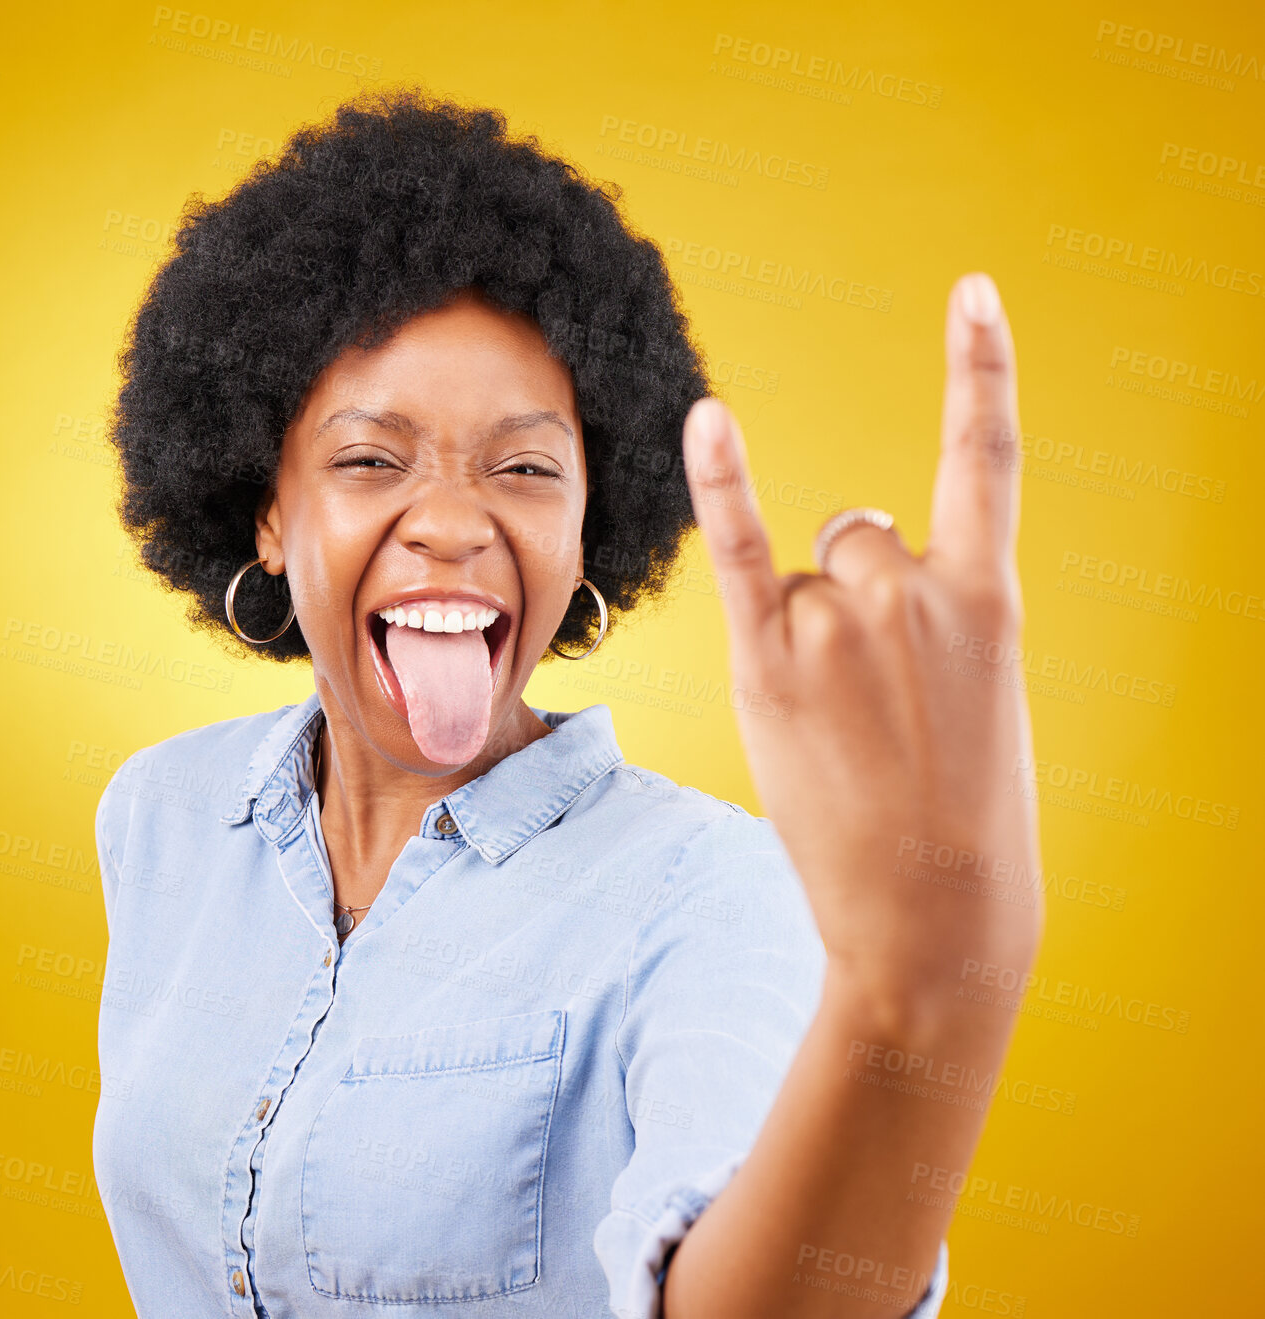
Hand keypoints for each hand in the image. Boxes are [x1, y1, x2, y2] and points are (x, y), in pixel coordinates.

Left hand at [682, 273, 1042, 1029]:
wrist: (936, 920)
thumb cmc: (965, 819)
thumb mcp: (982, 701)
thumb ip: (929, 617)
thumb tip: (848, 564)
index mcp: (987, 598)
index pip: (985, 457)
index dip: (979, 368)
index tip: (972, 295)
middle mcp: (913, 590)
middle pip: (856, 534)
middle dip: (855, 595)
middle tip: (871, 700)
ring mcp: (840, 624)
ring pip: (801, 573)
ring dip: (805, 628)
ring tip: (834, 726)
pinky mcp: (771, 662)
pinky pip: (739, 546)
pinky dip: (722, 481)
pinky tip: (709, 418)